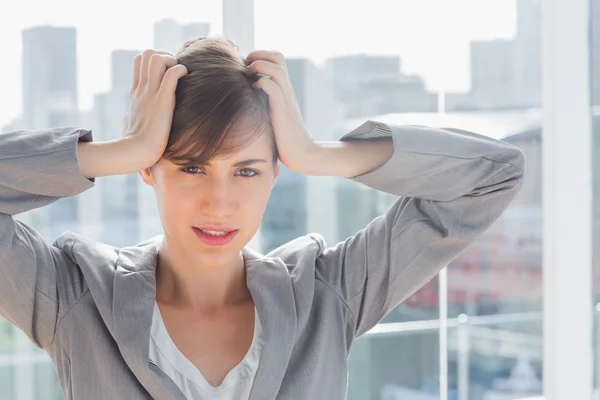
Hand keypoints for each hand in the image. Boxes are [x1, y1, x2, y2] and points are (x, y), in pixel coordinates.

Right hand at [121, 49, 187, 165]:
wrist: (135, 152)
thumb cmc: (134, 144)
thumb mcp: (129, 124)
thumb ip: (130, 118)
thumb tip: (127, 121)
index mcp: (135, 93)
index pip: (139, 61)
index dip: (155, 59)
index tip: (167, 72)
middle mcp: (141, 89)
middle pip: (146, 54)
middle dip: (164, 56)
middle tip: (175, 71)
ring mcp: (150, 93)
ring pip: (156, 58)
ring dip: (171, 61)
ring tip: (180, 74)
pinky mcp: (162, 101)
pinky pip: (171, 74)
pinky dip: (180, 71)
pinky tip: (186, 79)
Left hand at [246, 50, 316, 171]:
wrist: (302, 154)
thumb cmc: (285, 139)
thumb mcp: (272, 116)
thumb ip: (265, 104)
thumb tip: (246, 99)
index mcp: (284, 89)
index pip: (276, 59)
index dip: (260, 55)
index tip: (246, 66)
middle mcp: (287, 90)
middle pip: (278, 56)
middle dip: (258, 54)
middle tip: (245, 66)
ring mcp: (286, 99)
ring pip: (276, 68)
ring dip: (258, 66)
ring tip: (248, 77)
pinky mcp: (282, 111)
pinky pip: (272, 87)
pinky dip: (260, 84)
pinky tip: (252, 92)